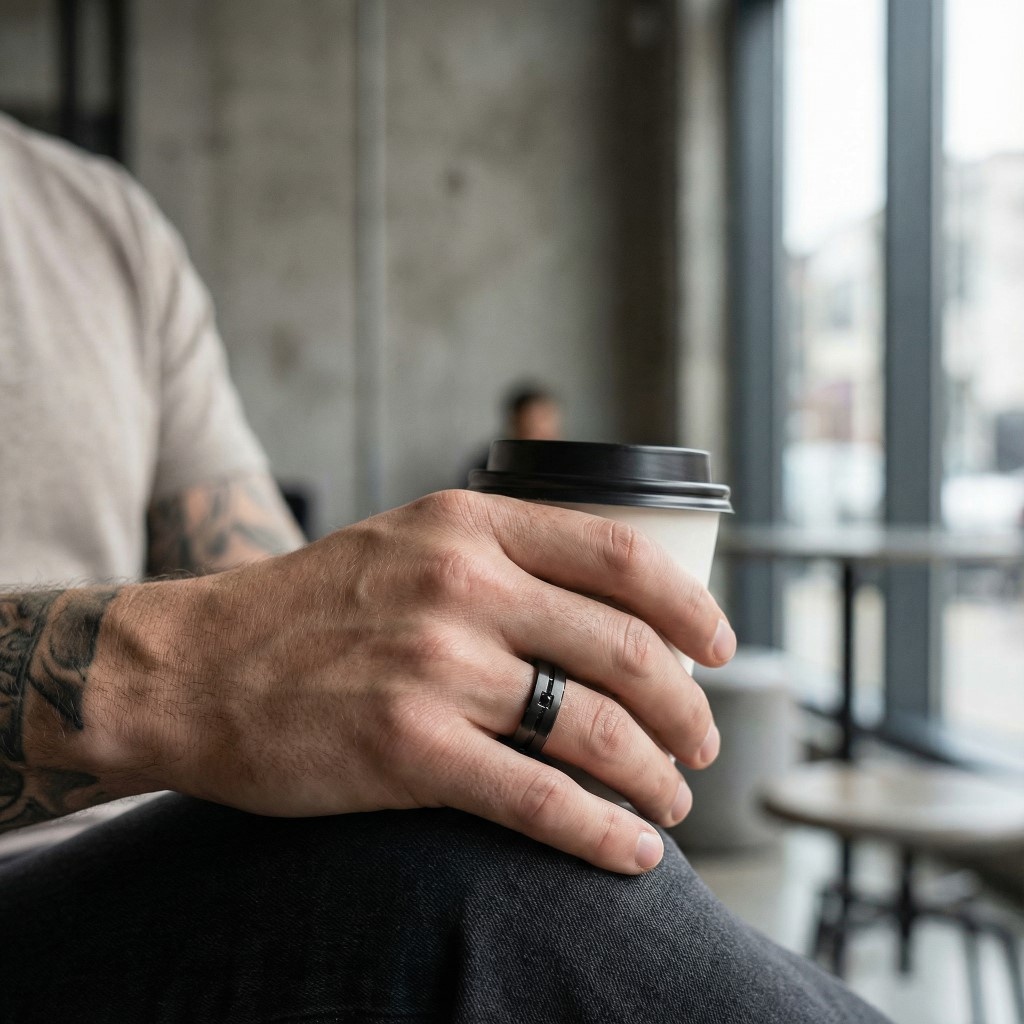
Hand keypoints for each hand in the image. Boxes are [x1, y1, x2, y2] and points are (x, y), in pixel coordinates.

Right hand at [112, 490, 736, 873]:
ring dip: (655, 775)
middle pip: (625, 650)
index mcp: (469, 526)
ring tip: (672, 800)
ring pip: (594, 729)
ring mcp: (436, 668)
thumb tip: (599, 606)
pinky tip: (632, 852)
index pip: (621, 556)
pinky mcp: (408, 751)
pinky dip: (603, 832)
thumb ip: (497, 558)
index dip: (690, 607)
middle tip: (700, 743)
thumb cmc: (308, 608)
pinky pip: (540, 800)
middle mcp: (462, 586)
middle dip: (685, 709)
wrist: (194, 667)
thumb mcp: (407, 543)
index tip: (719, 647)